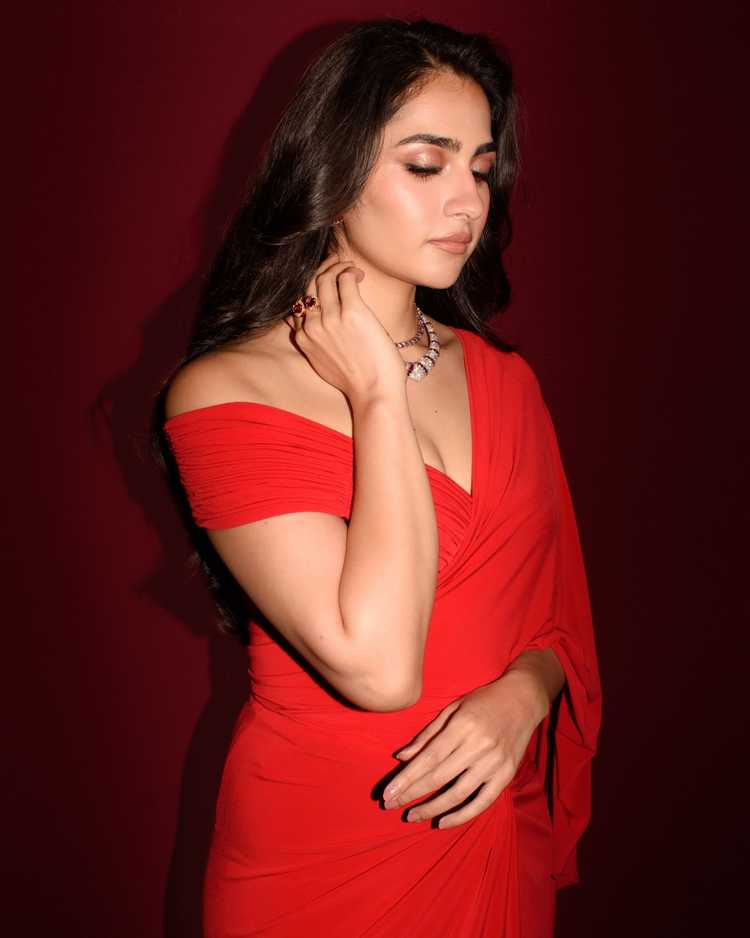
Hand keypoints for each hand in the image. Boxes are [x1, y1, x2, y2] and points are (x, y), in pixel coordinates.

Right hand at [283, 253, 406, 405]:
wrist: (374, 394)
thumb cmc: (355, 382)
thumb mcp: (322, 364)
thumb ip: (312, 343)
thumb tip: (305, 327)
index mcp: (304, 338)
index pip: (297, 301)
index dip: (309, 286)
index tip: (323, 281)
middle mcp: (313, 326)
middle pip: (308, 285)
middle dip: (322, 270)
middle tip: (337, 265)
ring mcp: (331, 319)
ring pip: (325, 279)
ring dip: (338, 266)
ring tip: (351, 268)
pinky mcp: (353, 313)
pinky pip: (346, 280)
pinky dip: (351, 272)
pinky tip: (359, 275)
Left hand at [381, 671, 545, 829]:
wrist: (523, 700)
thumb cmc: (483, 701)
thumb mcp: (453, 708)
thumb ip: (427, 735)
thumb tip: (401, 757)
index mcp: (462, 726)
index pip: (429, 758)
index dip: (407, 778)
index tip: (388, 793)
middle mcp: (479, 746)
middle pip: (439, 777)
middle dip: (412, 794)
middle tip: (391, 805)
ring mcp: (495, 763)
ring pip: (459, 793)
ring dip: (433, 808)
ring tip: (412, 816)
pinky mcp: (507, 775)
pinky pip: (483, 802)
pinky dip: (462, 815)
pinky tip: (443, 822)